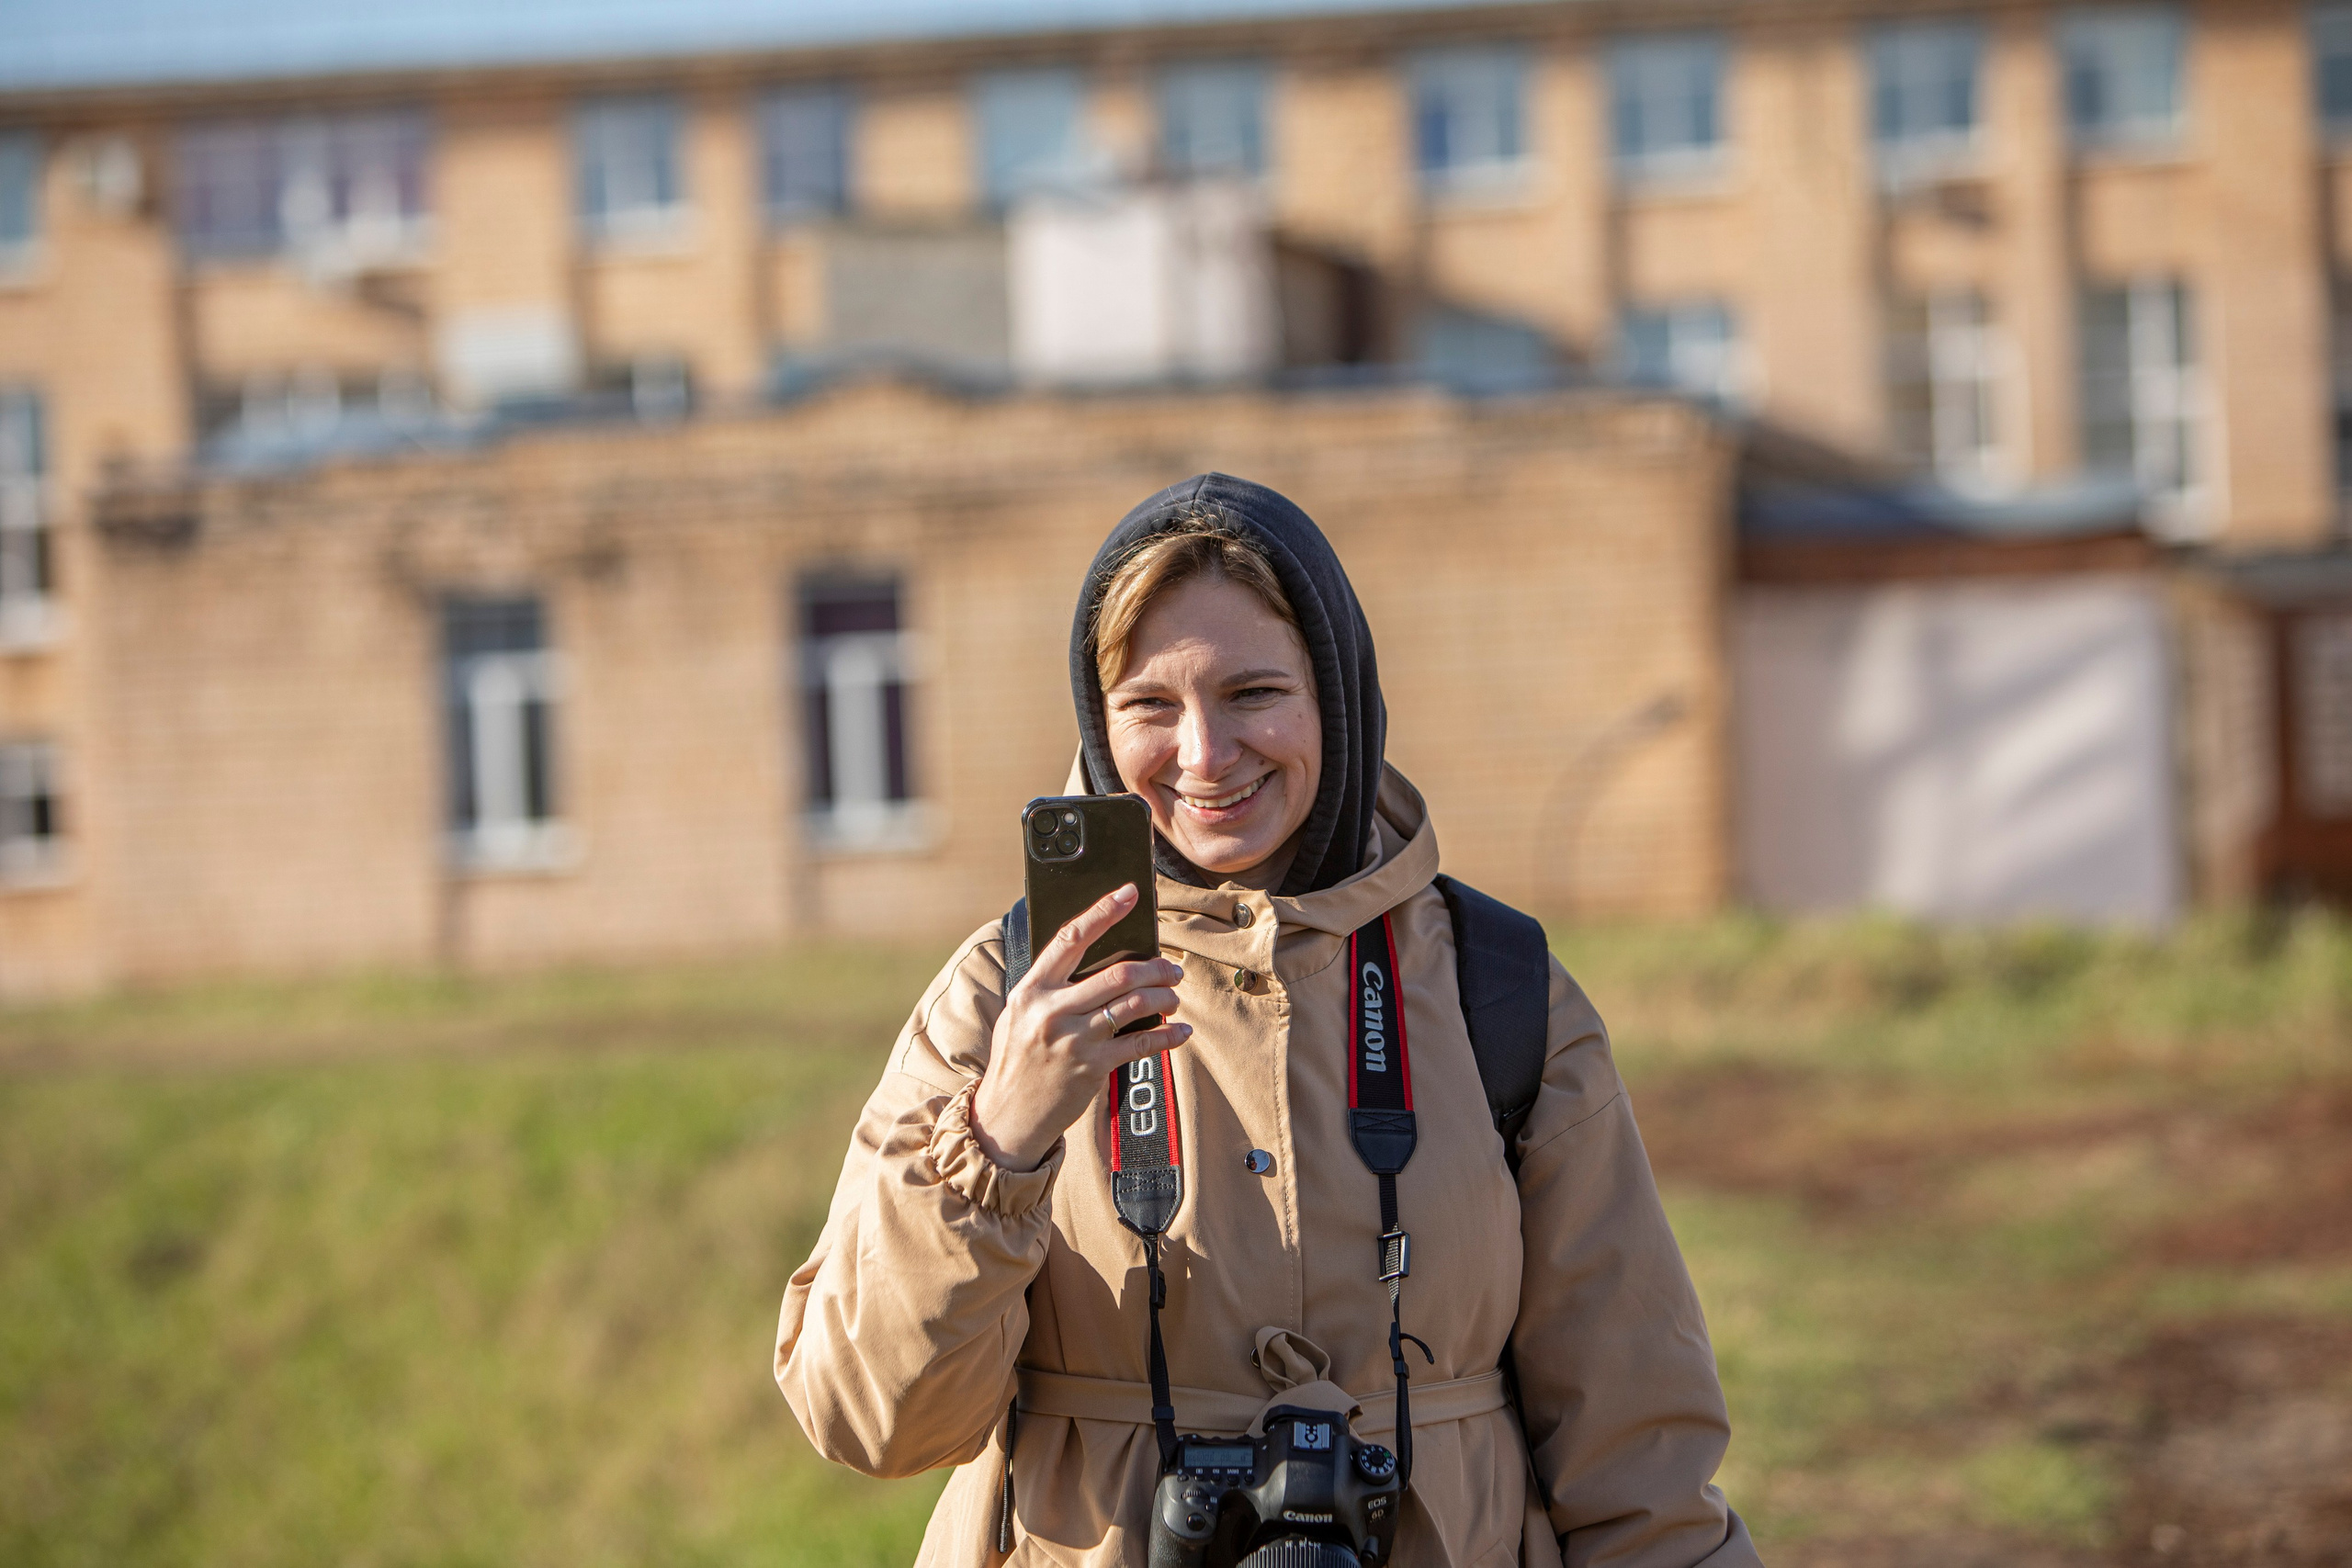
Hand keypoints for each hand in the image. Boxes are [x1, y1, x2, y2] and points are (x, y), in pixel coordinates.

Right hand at [972, 884, 1189, 1171]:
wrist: (1007, 1116)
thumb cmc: (1018, 1059)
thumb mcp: (1021, 1014)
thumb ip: (1052, 987)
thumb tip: (1100, 959)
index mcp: (1032, 989)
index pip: (1071, 938)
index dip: (1103, 911)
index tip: (1129, 893)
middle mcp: (1052, 1010)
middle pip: (1117, 973)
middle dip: (1155, 966)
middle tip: (1172, 967)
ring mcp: (1073, 1039)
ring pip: (1134, 1003)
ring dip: (1164, 996)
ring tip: (1174, 995)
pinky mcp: (1092, 1067)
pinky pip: (1141, 1042)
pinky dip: (1167, 1034)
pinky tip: (1180, 1030)